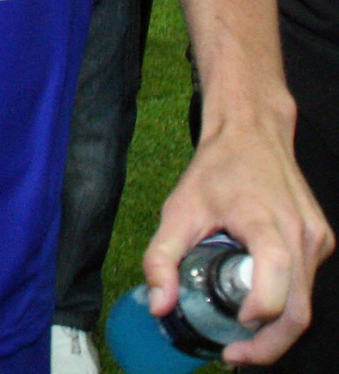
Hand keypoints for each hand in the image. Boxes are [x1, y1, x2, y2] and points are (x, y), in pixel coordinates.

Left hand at [144, 108, 332, 363]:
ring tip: (242, 334)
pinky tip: (257, 299)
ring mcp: (317, 239)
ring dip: (278, 326)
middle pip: (298, 310)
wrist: (251, 131)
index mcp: (268, 226)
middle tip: (235, 356)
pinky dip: (285, 300)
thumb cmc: (216, 168)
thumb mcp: (179, 208)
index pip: (279, 288)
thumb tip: (159, 304)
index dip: (259, 316)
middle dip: (269, 343)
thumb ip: (162, 255)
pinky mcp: (321, 240)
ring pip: (306, 301)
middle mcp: (302, 235)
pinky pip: (307, 283)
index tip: (233, 329)